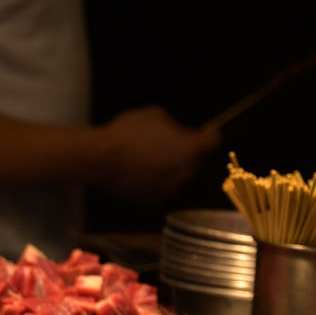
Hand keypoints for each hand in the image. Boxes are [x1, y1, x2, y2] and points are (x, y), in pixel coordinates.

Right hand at [94, 106, 221, 205]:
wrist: (101, 159)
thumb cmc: (128, 131)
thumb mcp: (155, 114)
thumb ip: (174, 125)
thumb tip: (177, 132)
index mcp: (190, 148)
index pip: (214, 142)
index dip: (209, 135)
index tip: (204, 133)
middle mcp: (186, 171)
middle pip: (198, 161)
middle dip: (190, 153)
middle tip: (172, 145)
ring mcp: (171, 188)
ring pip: (180, 176)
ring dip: (174, 169)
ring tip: (154, 160)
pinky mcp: (155, 200)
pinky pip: (164, 189)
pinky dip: (159, 182)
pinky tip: (144, 172)